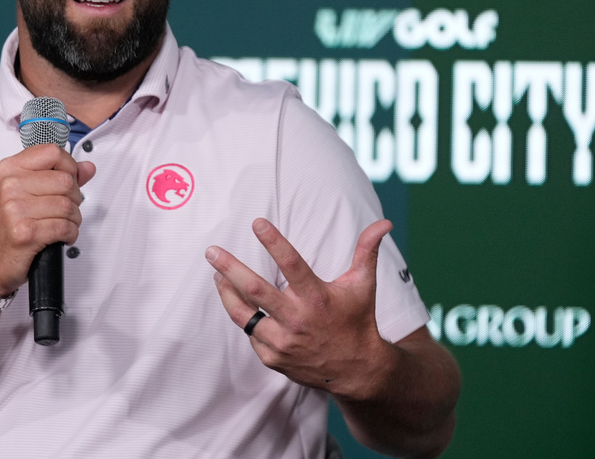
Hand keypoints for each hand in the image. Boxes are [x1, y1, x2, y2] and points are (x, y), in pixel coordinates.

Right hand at [0, 144, 95, 296]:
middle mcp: (10, 185)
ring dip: (73, 219)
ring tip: (62, 225)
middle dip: (74, 198)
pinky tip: (60, 236)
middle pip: (66, 181)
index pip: (52, 152)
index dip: (69, 166)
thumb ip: (56, 176)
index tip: (69, 180)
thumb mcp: (22, 192)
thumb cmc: (3, 227)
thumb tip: (87, 168)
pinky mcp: (26, 232)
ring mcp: (16, 209)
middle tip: (65, 209)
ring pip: (68, 205)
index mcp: (9, 169)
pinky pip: (65, 227)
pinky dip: (70, 234)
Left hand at [205, 218, 397, 399]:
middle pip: (255, 289)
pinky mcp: (273, 358)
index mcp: (317, 298)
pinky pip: (251, 334)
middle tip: (211, 250)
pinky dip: (244, 317)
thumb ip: (367, 251)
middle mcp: (298, 319)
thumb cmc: (358, 321)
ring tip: (216, 275)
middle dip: (230, 268)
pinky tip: (238, 303)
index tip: (256, 222)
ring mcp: (283, 342)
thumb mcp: (363, 285)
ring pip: (243, 314)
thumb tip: (384, 222)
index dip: (274, 242)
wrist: (358, 371)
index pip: (291, 264)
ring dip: (226, 293)